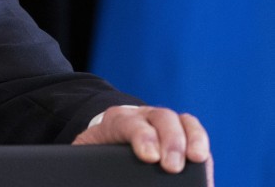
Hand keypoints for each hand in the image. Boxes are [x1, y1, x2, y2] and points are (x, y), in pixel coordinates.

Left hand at [73, 105, 212, 185]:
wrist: (109, 135)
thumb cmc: (99, 149)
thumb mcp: (88, 153)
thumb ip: (89, 160)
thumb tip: (91, 175)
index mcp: (117, 120)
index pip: (130, 123)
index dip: (142, 137)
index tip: (149, 157)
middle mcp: (143, 115)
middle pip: (161, 119)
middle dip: (169, 142)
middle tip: (172, 167)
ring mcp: (164, 121)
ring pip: (182, 121)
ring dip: (192, 140)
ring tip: (198, 161)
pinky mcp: (181, 132)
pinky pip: (195, 131)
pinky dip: (202, 143)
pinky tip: (204, 161)